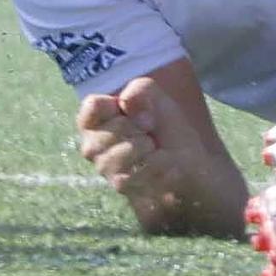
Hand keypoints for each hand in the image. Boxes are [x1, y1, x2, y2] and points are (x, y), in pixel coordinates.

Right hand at [78, 76, 199, 201]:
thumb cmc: (164, 127)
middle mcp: (94, 147)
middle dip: (136, 126)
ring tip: (152, 145)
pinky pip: (137, 170)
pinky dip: (155, 161)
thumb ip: (139, 89)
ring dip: (146, 145)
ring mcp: (106, 168)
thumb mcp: (157, 98)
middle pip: (109, 131)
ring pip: (122, 153)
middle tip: (148, 127)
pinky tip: (159, 160)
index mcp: (98, 121)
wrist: (185, 161)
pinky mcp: (121, 185)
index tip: (127, 108)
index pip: (90, 108)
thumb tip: (126, 102)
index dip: (111, 105)